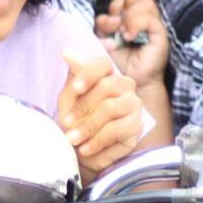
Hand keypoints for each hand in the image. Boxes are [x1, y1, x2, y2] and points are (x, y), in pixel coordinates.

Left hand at [58, 48, 150, 179]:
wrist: (83, 152)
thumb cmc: (76, 122)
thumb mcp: (69, 99)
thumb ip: (73, 76)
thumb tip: (66, 51)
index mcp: (108, 76)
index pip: (104, 64)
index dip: (89, 74)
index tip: (76, 88)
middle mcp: (125, 87)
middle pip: (108, 85)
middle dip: (83, 106)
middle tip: (66, 122)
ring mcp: (133, 106)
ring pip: (111, 108)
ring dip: (87, 126)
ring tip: (73, 139)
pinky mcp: (136, 127)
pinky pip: (115, 130)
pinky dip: (96, 141)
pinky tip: (85, 148)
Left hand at [97, 0, 169, 94]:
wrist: (125, 84)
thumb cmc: (115, 63)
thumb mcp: (102, 39)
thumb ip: (103, 24)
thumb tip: (112, 19)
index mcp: (133, 17)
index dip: (118, 3)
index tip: (109, 22)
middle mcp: (146, 20)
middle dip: (124, 6)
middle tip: (116, 26)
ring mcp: (154, 27)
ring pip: (147, 3)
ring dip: (130, 16)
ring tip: (123, 34)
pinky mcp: (160, 36)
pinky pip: (150, 19)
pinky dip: (136, 24)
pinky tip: (129, 37)